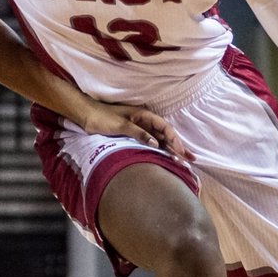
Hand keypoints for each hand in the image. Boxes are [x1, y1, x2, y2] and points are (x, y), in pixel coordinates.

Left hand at [80, 102, 194, 160]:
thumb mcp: (121, 125)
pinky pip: (151, 143)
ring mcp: (140, 129)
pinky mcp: (134, 135)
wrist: (86, 116)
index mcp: (144, 115)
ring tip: (183, 162)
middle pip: (165, 135)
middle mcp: (144, 121)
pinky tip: (166, 159)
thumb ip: (139, 134)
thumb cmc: (102, 117)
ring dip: (171, 150)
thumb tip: (156, 144)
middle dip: (178, 147)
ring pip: (160, 140)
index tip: (180, 151)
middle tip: (191, 160)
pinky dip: (159, 151)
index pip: (164, 128)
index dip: (174, 140)